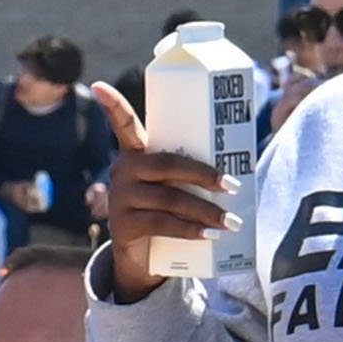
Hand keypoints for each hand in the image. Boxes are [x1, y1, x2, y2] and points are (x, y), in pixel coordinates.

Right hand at [89, 87, 226, 298]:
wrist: (143, 256)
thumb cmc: (168, 211)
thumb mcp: (176, 186)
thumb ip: (192, 174)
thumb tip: (243, 173)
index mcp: (137, 154)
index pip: (124, 124)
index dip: (112, 105)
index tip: (100, 85)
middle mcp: (123, 170)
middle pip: (166, 164)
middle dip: (203, 174)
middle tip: (233, 185)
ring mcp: (120, 198)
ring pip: (169, 198)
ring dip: (205, 210)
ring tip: (231, 221)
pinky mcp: (123, 225)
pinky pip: (161, 223)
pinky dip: (189, 229)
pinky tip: (208, 235)